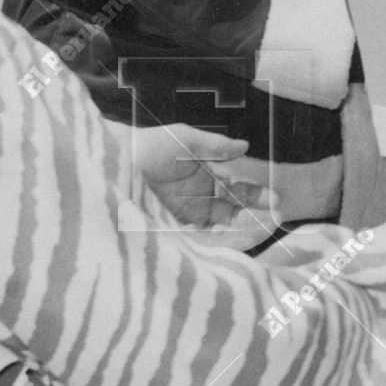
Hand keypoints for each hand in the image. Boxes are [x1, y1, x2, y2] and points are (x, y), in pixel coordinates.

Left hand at [118, 122, 280, 249]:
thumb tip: (245, 146)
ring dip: (238, 230)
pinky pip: (197, 238)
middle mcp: (199, 195)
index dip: (256, 193)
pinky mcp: (170, 227)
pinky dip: (213, 242)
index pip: (238, 185)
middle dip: (253, 214)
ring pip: (219, 225)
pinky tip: (230, 246)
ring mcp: (186, 212)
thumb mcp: (183, 139)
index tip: (275, 199)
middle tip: (273, 220)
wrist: (111, 165)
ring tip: (257, 235)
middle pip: (233, 208)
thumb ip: (214, 146)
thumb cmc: (148, 146)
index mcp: (206, 172)